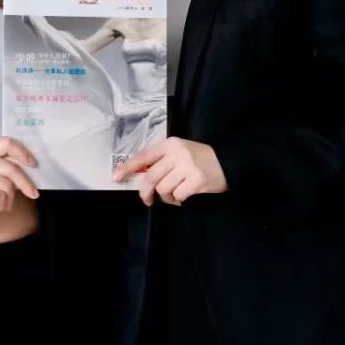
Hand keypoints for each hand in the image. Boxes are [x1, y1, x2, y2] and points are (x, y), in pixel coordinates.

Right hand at [0, 137, 38, 221]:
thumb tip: (22, 169)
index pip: (6, 143)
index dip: (23, 152)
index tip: (32, 163)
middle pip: (12, 168)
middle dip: (26, 183)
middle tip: (34, 193)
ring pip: (8, 185)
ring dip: (11, 198)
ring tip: (5, 203)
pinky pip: (0, 197)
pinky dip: (4, 204)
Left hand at [112, 137, 227, 206]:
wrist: (229, 162)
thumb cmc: (201, 158)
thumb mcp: (180, 152)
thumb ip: (162, 160)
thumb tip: (140, 175)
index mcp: (170, 144)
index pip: (143, 156)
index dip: (128, 167)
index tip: (116, 177)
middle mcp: (177, 153)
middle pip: (151, 177)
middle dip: (145, 192)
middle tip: (147, 200)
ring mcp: (187, 167)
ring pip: (163, 188)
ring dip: (165, 196)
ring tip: (173, 194)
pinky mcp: (196, 180)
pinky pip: (177, 196)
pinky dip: (177, 199)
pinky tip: (183, 195)